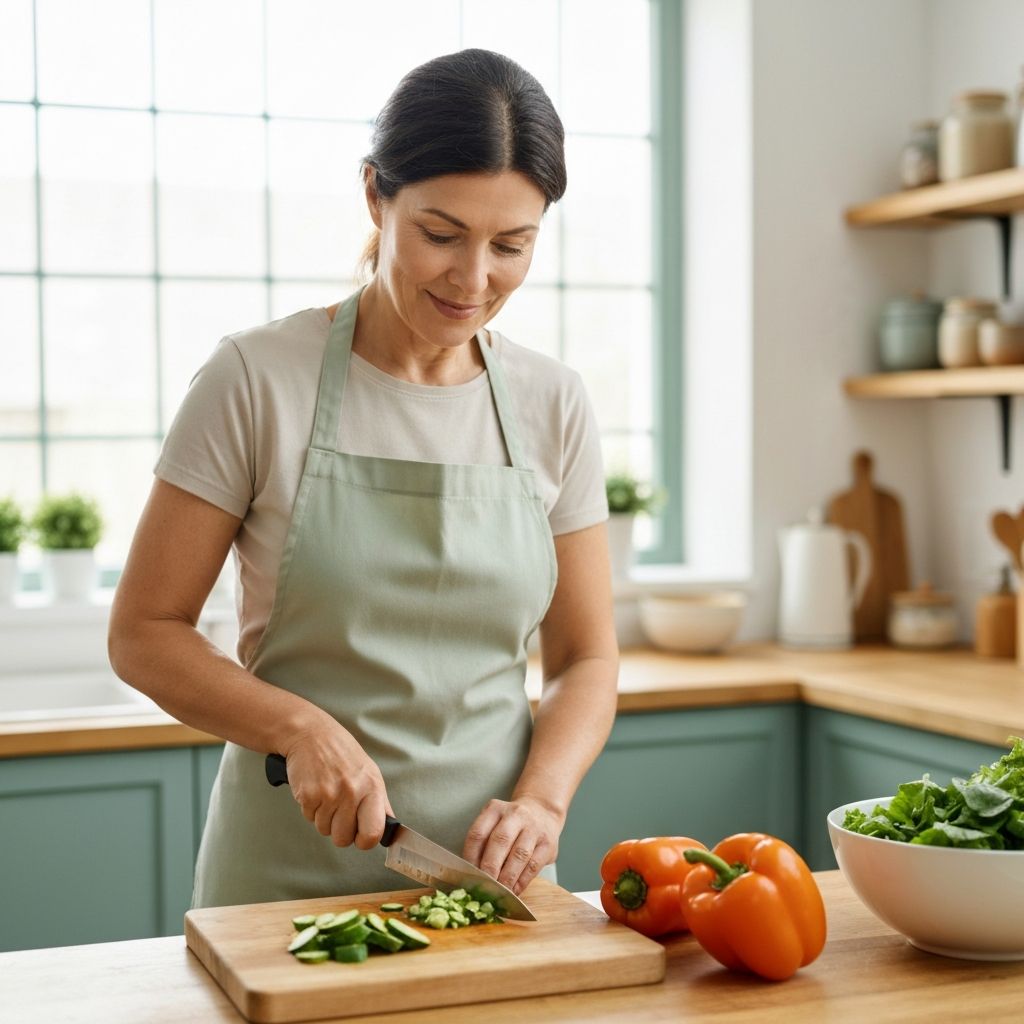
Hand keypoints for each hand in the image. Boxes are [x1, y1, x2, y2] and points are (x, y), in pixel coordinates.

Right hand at [280, 719, 391, 850]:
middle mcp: (352, 792)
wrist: (311, 734)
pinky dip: (310, 808)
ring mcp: (329, 795)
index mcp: (372, 787)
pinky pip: (309, 818)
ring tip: (326, 793)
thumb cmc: (341, 752)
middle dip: (339, 830)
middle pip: (343, 839)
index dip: (365, 841)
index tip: (361, 837)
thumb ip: (378, 802)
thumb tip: (388, 828)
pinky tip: (315, 789)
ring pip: (324, 830)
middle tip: (338, 810)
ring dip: (323, 817)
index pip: (373, 833)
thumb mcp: (368, 771)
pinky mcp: (308, 796)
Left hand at [462, 796, 564, 895]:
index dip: (471, 857)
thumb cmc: (511, 825)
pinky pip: (533, 866)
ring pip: (519, 854)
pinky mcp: (548, 843)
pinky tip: (514, 891)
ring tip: (499, 892)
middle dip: (490, 868)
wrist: (542, 812)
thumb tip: (471, 874)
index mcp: (495, 809)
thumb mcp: (494, 823)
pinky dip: (522, 882)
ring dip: (507, 877)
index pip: (478, 833)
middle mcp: (515, 814)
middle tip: (484, 886)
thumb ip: (483, 843)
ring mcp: (534, 828)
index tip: (469, 875)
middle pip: (500, 841)